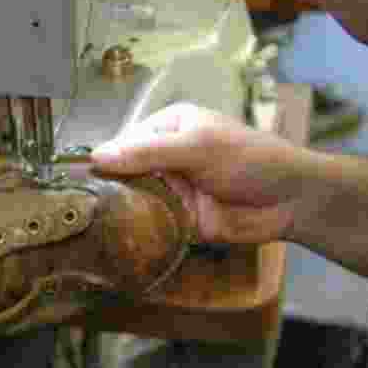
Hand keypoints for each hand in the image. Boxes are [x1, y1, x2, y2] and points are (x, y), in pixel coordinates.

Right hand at [91, 103, 312, 245]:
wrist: (290, 200)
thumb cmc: (249, 158)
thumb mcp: (197, 147)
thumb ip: (148, 153)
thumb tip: (96, 156)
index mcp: (168, 127)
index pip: (123, 141)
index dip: (104, 159)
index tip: (78, 179)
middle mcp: (165, 157)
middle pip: (123, 172)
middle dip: (106, 188)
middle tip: (78, 207)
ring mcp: (171, 189)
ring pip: (133, 200)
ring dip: (118, 211)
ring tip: (88, 225)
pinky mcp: (178, 220)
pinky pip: (150, 225)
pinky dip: (136, 232)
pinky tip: (112, 241)